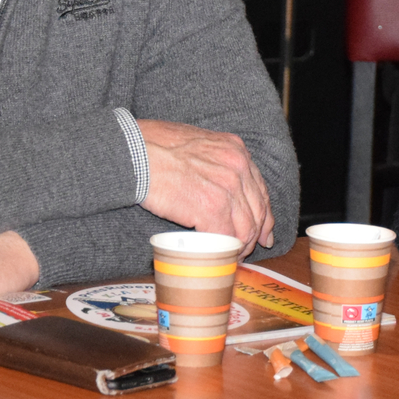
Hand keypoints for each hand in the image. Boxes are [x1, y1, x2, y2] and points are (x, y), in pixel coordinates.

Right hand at [138, 119, 274, 254]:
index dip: (263, 215)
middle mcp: (237, 166)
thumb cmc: (155, 146)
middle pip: (257, 210)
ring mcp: (227, 187)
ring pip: (245, 227)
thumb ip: (215, 160)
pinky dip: (225, 249)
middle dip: (254, 235)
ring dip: (240, 246)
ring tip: (230, 256)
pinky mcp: (211, 208)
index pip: (259, 189)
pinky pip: (226, 236)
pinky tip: (218, 255)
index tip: (262, 232)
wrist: (135, 152)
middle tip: (245, 250)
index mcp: (236, 150)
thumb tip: (220, 182)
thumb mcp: (198, 143)